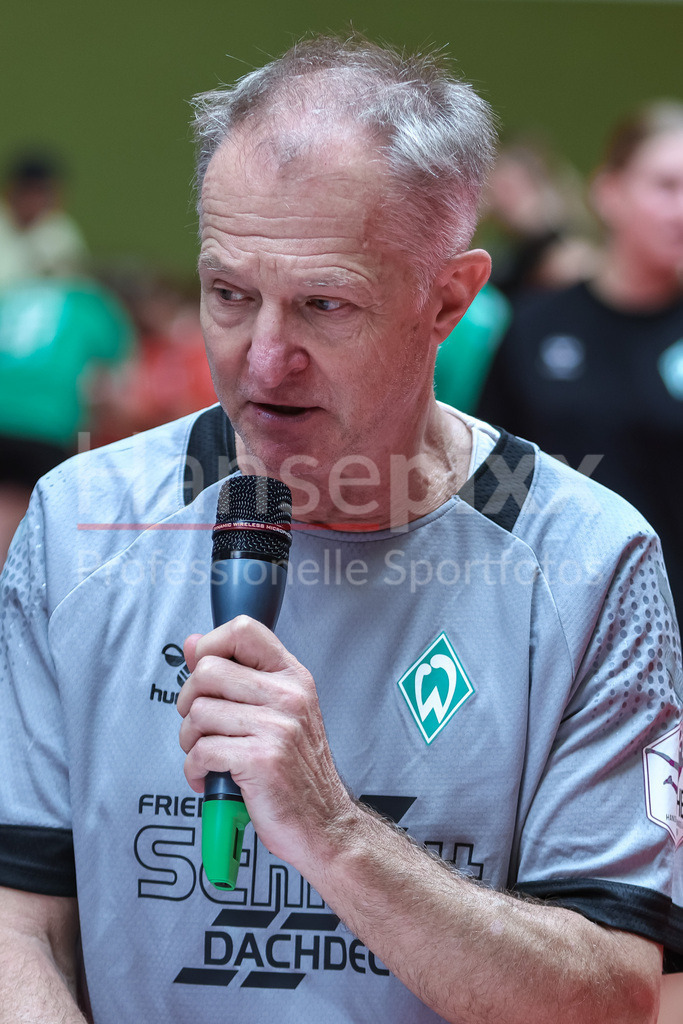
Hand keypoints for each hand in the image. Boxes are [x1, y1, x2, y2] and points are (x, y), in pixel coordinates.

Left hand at [177, 615, 355, 869]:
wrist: (324, 825)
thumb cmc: (298, 772)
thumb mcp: (279, 713)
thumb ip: (238, 676)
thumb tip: (194, 644)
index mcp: (292, 679)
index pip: (244, 630)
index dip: (211, 645)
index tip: (203, 670)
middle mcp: (288, 697)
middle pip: (208, 671)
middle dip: (190, 702)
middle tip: (201, 726)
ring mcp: (276, 727)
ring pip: (199, 712)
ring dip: (190, 741)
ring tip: (208, 755)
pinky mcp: (260, 759)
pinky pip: (201, 751)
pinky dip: (194, 770)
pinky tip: (209, 776)